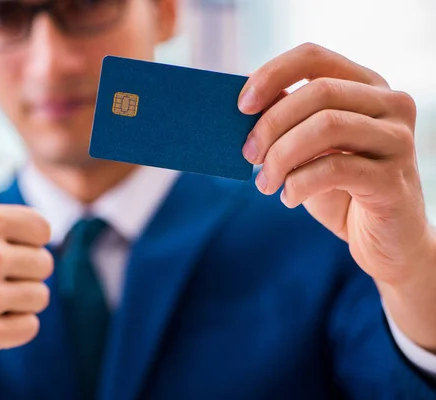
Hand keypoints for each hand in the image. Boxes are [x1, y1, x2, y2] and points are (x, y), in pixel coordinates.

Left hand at [238, 43, 435, 348]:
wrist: (382, 239)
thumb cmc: (339, 188)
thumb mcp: (308, 149)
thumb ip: (288, 121)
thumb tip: (247, 104)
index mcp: (365, 86)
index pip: (314, 57)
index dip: (272, 74)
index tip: (242, 106)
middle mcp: (390, 104)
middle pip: (318, 91)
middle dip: (271, 123)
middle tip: (248, 155)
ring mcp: (397, 140)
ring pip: (327, 126)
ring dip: (281, 156)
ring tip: (266, 183)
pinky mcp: (394, 179)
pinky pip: (335, 169)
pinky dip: (299, 184)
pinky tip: (289, 198)